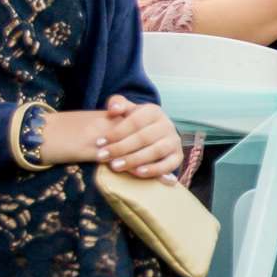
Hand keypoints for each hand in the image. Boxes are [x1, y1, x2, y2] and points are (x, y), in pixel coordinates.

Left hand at [47, 96, 183, 179]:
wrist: (156, 134)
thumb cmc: (135, 122)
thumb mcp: (127, 110)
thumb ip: (118, 103)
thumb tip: (113, 110)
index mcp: (154, 111)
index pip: (134, 122)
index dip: (116, 133)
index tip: (99, 142)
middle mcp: (167, 125)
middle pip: (143, 137)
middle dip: (120, 148)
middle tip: (102, 157)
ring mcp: (174, 141)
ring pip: (155, 151)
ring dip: (134, 159)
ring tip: (115, 166)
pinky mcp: (178, 156)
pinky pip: (169, 165)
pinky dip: (155, 170)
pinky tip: (137, 173)